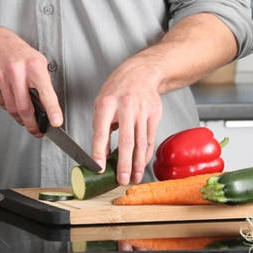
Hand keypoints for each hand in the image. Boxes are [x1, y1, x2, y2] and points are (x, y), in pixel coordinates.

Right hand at [0, 25, 62, 135]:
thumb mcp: (37, 61)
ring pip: (12, 109)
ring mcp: (1, 77)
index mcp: (34, 65)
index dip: (52, 109)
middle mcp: (17, 71)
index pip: (45, 91)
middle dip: (32, 124)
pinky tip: (11, 98)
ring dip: (20, 118)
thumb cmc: (19, 53)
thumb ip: (43, 82)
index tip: (56, 122)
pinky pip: (2, 104)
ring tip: (25, 116)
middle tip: (37, 130)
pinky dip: (8, 106)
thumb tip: (49, 107)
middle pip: (24, 108)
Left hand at [91, 57, 161, 184]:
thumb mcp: (102, 102)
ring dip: (137, 164)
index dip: (99, 150)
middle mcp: (125, 107)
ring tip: (133, 177)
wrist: (140, 73)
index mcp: (107, 103)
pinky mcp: (154, 115)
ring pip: (140, 143)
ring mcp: (142, 111)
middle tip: (121, 179)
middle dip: (124, 164)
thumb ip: (101, 126)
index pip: (101, 131)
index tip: (98, 166)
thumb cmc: (117, 88)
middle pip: (125, 141)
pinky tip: (142, 164)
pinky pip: (149, 139)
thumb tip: (102, 152)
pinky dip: (145, 154)